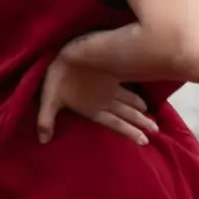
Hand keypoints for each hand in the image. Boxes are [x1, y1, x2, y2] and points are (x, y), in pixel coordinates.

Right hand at [37, 55, 156, 144]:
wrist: (58, 57)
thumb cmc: (56, 78)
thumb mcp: (50, 98)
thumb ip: (47, 118)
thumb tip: (42, 140)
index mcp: (94, 109)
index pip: (115, 123)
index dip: (129, 131)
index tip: (144, 141)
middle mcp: (105, 101)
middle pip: (126, 115)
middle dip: (141, 123)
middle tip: (157, 131)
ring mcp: (110, 88)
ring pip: (129, 103)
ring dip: (141, 112)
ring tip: (155, 121)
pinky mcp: (113, 73)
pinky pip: (128, 85)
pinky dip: (136, 94)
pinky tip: (148, 100)